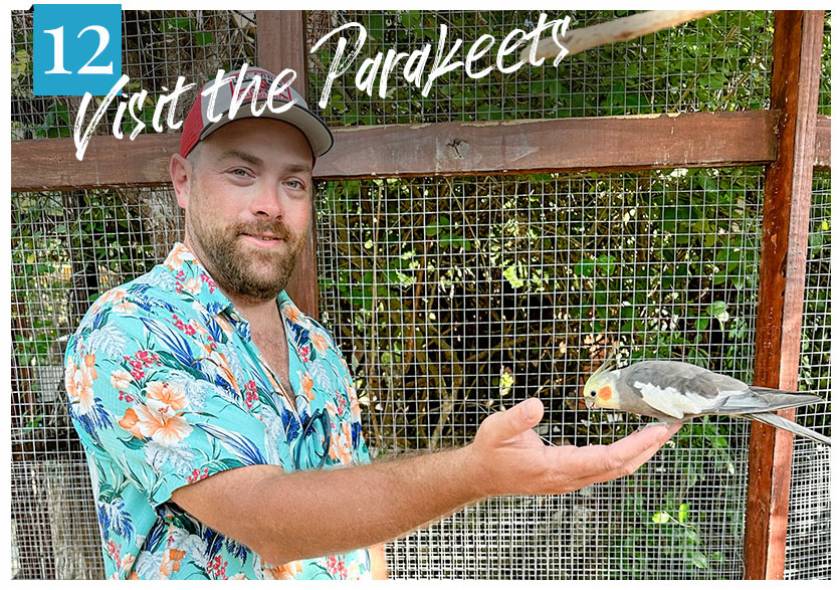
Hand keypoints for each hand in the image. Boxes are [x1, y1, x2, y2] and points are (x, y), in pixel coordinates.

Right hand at [465, 397, 680, 496]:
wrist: (481, 475)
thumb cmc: (490, 452)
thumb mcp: (496, 429)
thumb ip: (516, 418)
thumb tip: (536, 405)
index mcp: (556, 467)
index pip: (607, 459)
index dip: (636, 445)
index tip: (658, 429)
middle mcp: (569, 478)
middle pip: (621, 467)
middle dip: (650, 447)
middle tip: (674, 425)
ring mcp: (572, 480)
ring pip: (617, 469)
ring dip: (642, 451)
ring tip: (661, 430)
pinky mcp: (571, 476)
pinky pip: (607, 467)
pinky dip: (627, 453)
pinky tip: (635, 440)